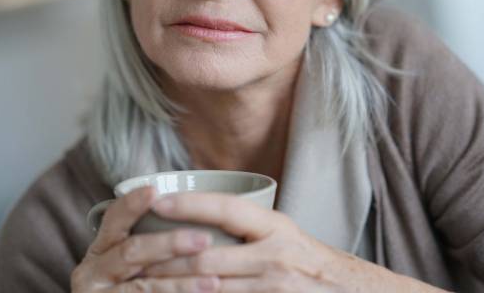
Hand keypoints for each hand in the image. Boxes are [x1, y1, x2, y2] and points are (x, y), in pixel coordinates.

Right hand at [71, 186, 220, 291]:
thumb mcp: (135, 262)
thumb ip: (153, 242)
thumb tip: (197, 218)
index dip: (132, 204)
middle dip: (170, 244)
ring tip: (213, 279)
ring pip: (143, 285)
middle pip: (131, 252)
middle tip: (204, 239)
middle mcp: (93, 271)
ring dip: (182, 281)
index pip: (113, 219)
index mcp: (101, 249)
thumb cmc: (136, 282)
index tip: (154, 190)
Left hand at [143, 193, 447, 291]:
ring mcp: (273, 286)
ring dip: (172, 285)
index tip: (156, 200)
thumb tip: (200, 219)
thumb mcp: (284, 235)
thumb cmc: (309, 262)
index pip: (227, 209)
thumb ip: (248, 228)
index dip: (190, 204)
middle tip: (132, 257)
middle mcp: (275, 254)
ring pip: (209, 287)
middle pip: (208, 256)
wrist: (350, 292)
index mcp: (275, 226)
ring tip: (141, 282)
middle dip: (165, 258)